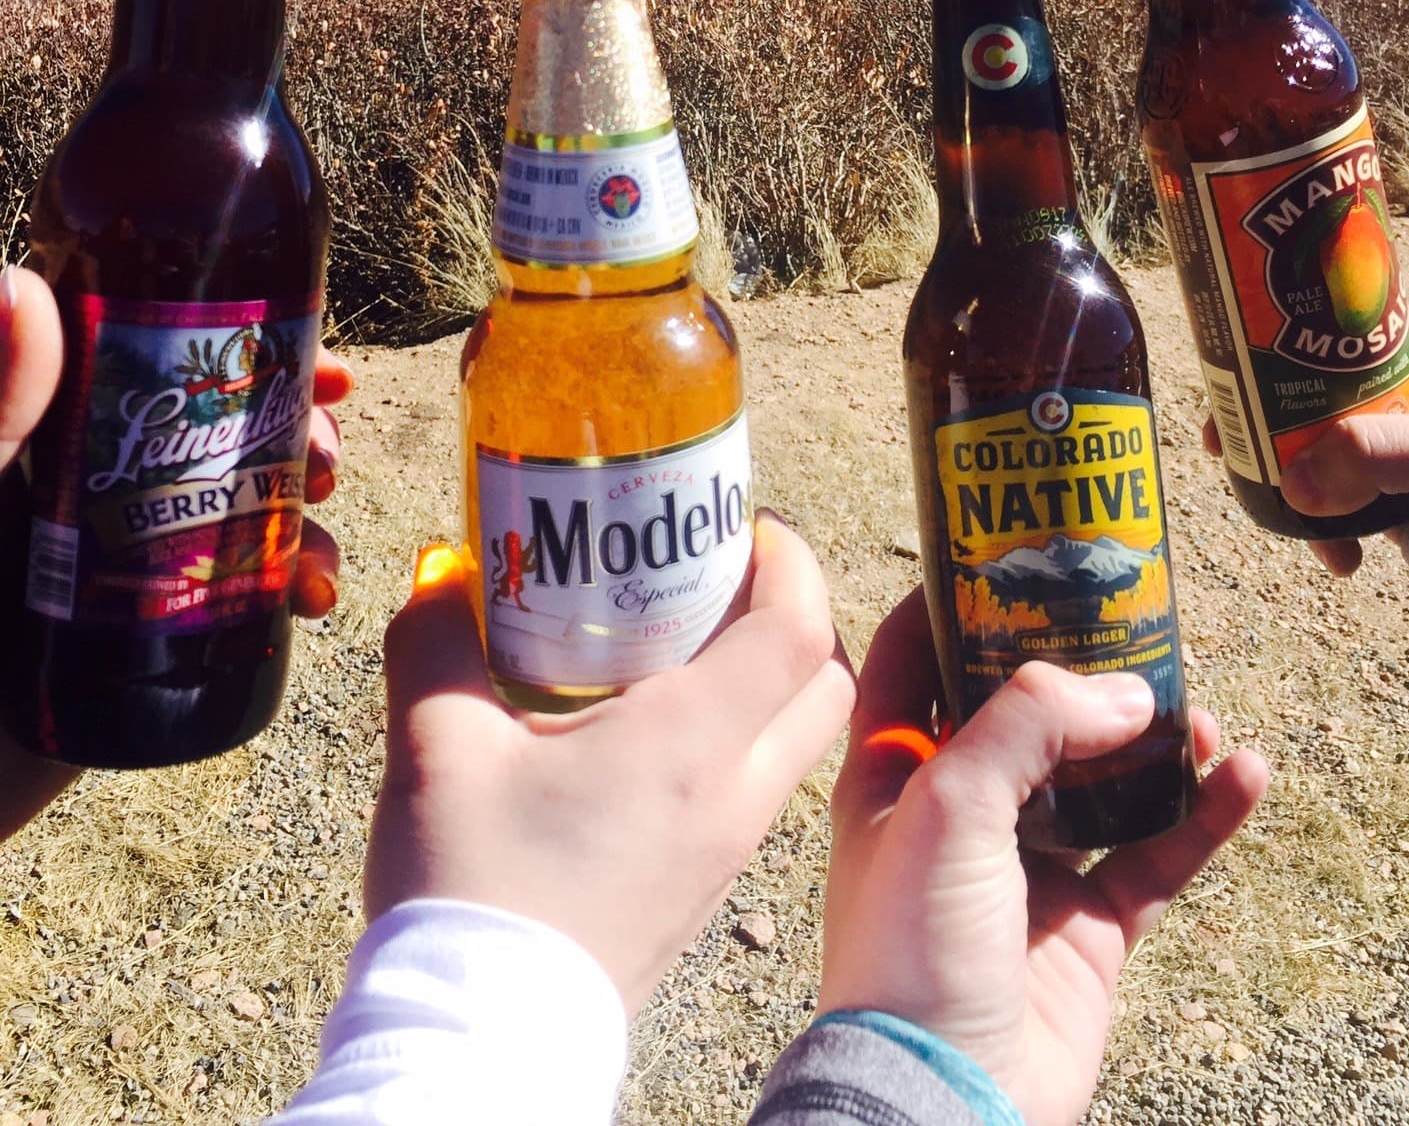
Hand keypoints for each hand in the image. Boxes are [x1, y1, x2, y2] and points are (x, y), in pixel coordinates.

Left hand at [0, 264, 349, 839]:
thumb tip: (24, 286)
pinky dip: (290, 585)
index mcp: (56, 436)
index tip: (318, 355)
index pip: (164, 357)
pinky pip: (238, 595)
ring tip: (318, 545)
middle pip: (224, 427)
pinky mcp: (147, 640)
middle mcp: (96, 486)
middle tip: (324, 464)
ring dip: (302, 512)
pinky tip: (313, 597)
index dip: (251, 345)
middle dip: (297, 435)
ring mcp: (124, 561)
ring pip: (243, 505)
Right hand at [366, 514, 854, 1014]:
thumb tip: (438, 572)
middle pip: (821, 680)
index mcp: (689, 743)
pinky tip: (652, 722)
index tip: (746, 524)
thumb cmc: (471, 888)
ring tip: (682, 636)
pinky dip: (740, 734)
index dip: (790, 562)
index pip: (797, 630)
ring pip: (797, 737)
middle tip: (721, 572)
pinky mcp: (708, 887)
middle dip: (793, 611)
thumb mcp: (434, 746)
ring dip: (770, 674)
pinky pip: (758, 786)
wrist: (481, 1038)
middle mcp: (732, 793)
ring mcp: (728, 848)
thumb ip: (434, 640)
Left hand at [819, 593, 1267, 1125]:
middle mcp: (958, 809)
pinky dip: (1204, 813)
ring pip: (1101, 775)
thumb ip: (1028, 723)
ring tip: (1196, 707)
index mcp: (892, 770)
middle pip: (1023, 711)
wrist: (946, 1097)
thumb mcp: (948, 802)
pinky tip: (1244, 773)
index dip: (948, 604)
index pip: (909, 660)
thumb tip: (1122, 692)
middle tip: (1135, 620)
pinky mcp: (1089, 925)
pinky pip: (1158, 852)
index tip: (1008, 555)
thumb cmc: (912, 949)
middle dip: (1078, 666)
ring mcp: (1028, 866)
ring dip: (1152, 738)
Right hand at [1199, 307, 1408, 576]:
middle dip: (1264, 423)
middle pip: (1306, 385)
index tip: (1230, 381)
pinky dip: (1325, 526)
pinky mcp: (1394, 486)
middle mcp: (1397, 385)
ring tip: (1279, 521)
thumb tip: (1292, 484)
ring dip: (1289, 483)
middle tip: (1225, 449)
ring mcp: (1393, 437)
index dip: (1270, 344)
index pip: (1328, 323)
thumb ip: (1379, 457)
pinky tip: (1338, 559)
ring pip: (1314, 444)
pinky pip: (1339, 495)